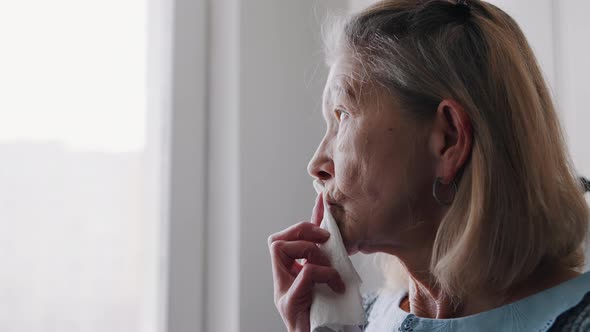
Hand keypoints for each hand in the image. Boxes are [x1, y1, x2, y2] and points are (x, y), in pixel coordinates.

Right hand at [268, 193, 345, 331]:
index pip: (288, 239)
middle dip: (302, 232)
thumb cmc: (329, 319)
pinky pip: (305, 273)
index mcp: (289, 275)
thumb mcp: (331, 281)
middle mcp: (281, 282)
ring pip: (282, 250)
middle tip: (325, 239)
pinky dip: (324, 274)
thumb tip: (339, 237)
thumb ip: (330, 261)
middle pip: (277, 240)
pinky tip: (337, 285)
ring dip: (310, 251)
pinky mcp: (289, 304)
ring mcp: (282, 293)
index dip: (305, 220)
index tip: (323, 203)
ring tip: (329, 266)